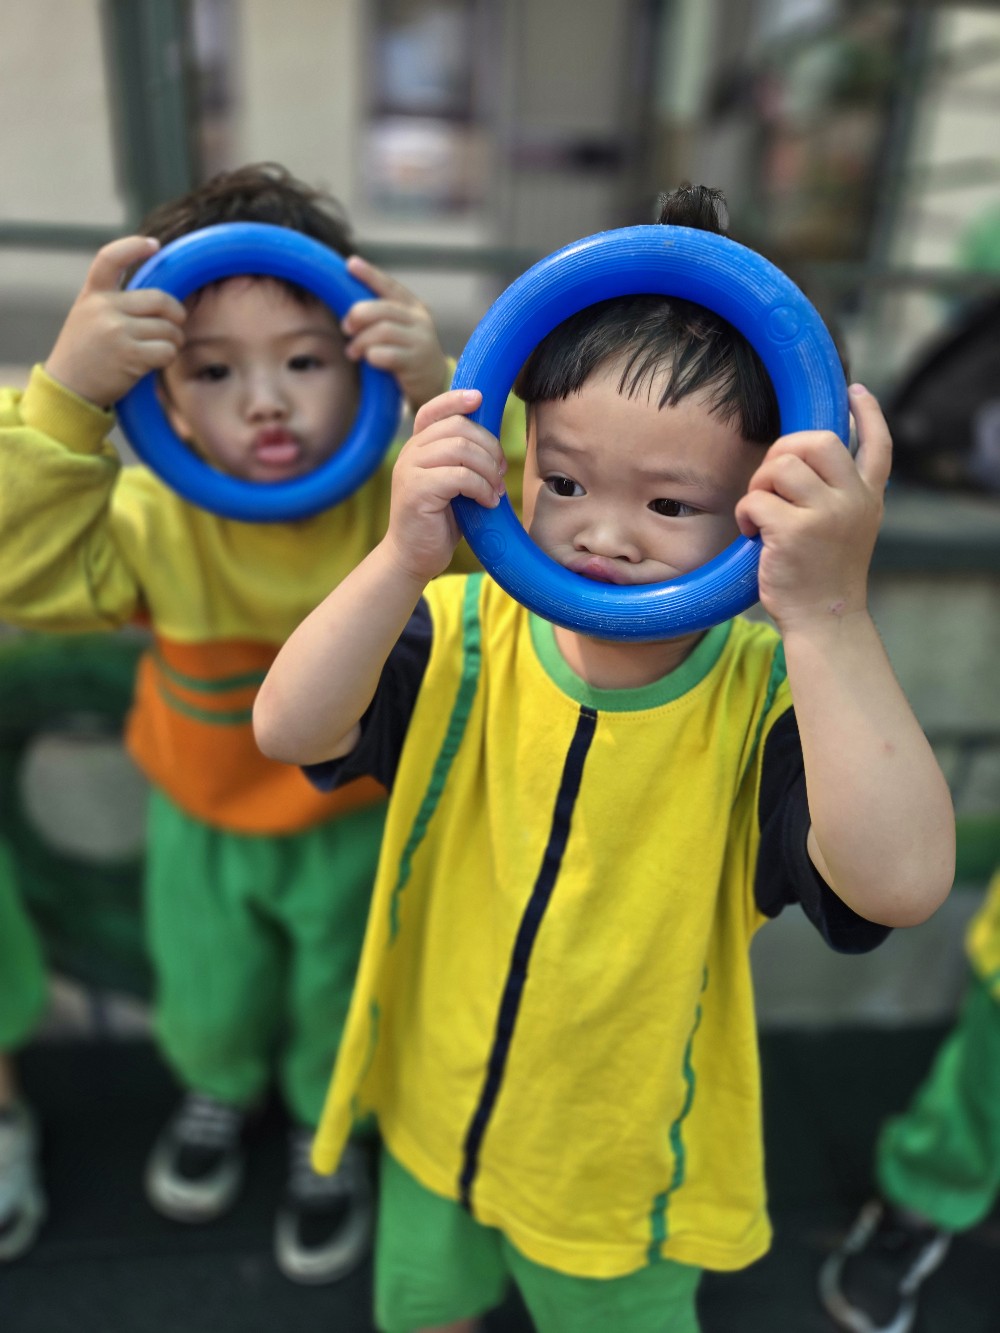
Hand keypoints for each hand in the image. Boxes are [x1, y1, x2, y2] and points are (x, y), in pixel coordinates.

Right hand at [45, 236, 186, 407]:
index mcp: (92, 295)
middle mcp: (103, 308)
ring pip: (168, 328)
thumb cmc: (84, 354)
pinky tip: (155, 363)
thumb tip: (158, 300)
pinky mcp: (130, 355)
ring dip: (173, 341)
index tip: (153, 245)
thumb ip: (113, 303)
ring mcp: (116, 331)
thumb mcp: (87, 317)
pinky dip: (168, 357)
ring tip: (160, 349)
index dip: (132, 247)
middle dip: (176, 315)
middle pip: (160, 300)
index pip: (109, 259)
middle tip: (174, 328)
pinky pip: (167, 350)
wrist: (67, 389)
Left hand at [341, 255, 448, 411]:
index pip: (390, 286)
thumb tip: (348, 306)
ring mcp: (420, 341)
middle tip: (346, 328)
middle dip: (358, 316)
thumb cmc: (406, 354)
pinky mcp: (416, 362)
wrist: (433, 385)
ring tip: (352, 352)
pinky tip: (368, 360)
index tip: (350, 264)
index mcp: (413, 307)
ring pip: (382, 331)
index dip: (370, 274)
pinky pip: (387, 354)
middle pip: (382, 308)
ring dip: (361, 341)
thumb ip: (382, 316)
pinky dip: (372, 356)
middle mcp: (419, 320)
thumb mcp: (399, 330)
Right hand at [385, 387, 506, 582]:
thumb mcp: (452, 482)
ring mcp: (410, 469)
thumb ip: (463, 459)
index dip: (457, 399)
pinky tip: (487, 502)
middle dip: (490, 447)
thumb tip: (493, 441)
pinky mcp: (417, 490)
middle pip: (458, 427)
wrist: (413, 555)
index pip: (434, 410)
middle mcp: (410, 452)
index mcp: (418, 446)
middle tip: (500, 473)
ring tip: (495, 490)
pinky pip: (460, 476)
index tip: (480, 398)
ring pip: (461, 448)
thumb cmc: (439, 519)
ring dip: (489, 469)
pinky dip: (482, 487)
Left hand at [734, 384, 891, 633]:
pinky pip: (756, 498)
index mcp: (870, 498)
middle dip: (783, 451)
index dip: (868, 414)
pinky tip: (752, 533)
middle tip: (770, 481)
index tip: (855, 391)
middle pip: (817, 440)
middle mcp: (855, 500)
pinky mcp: (796, 531)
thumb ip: (838, 495)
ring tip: (760, 512)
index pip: (878, 445)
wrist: (826, 620)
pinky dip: (745, 512)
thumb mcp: (848, 529)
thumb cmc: (823, 575)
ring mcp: (828, 514)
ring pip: (781, 464)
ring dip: (759, 483)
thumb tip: (804, 456)